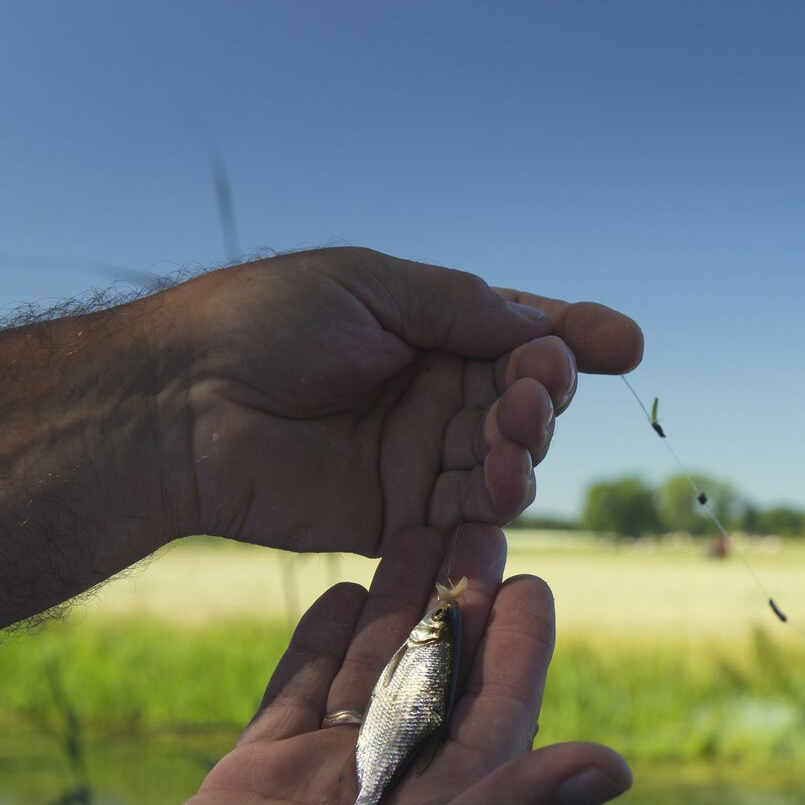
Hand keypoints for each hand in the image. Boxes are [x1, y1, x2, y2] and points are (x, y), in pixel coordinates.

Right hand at [96, 526, 631, 804]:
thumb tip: (617, 767)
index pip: (499, 706)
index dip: (520, 645)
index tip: (534, 580)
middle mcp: (395, 786)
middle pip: (438, 674)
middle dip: (458, 602)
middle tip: (472, 524)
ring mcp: (324, 779)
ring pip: (369, 671)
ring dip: (393, 607)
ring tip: (409, 533)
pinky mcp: (259, 776)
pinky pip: (298, 691)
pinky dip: (319, 642)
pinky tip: (340, 589)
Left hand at [165, 247, 643, 550]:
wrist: (178, 406)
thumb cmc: (262, 325)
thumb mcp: (371, 285)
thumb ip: (463, 306)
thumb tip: (540, 327)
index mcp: (425, 330)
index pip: (517, 333)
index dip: (573, 337)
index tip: (626, 343)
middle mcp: (430, 395)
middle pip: (522, 400)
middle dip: (542, 394)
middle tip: (535, 387)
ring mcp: (416, 458)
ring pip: (505, 461)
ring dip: (524, 448)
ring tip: (510, 435)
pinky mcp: (396, 519)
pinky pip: (465, 518)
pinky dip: (493, 505)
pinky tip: (498, 485)